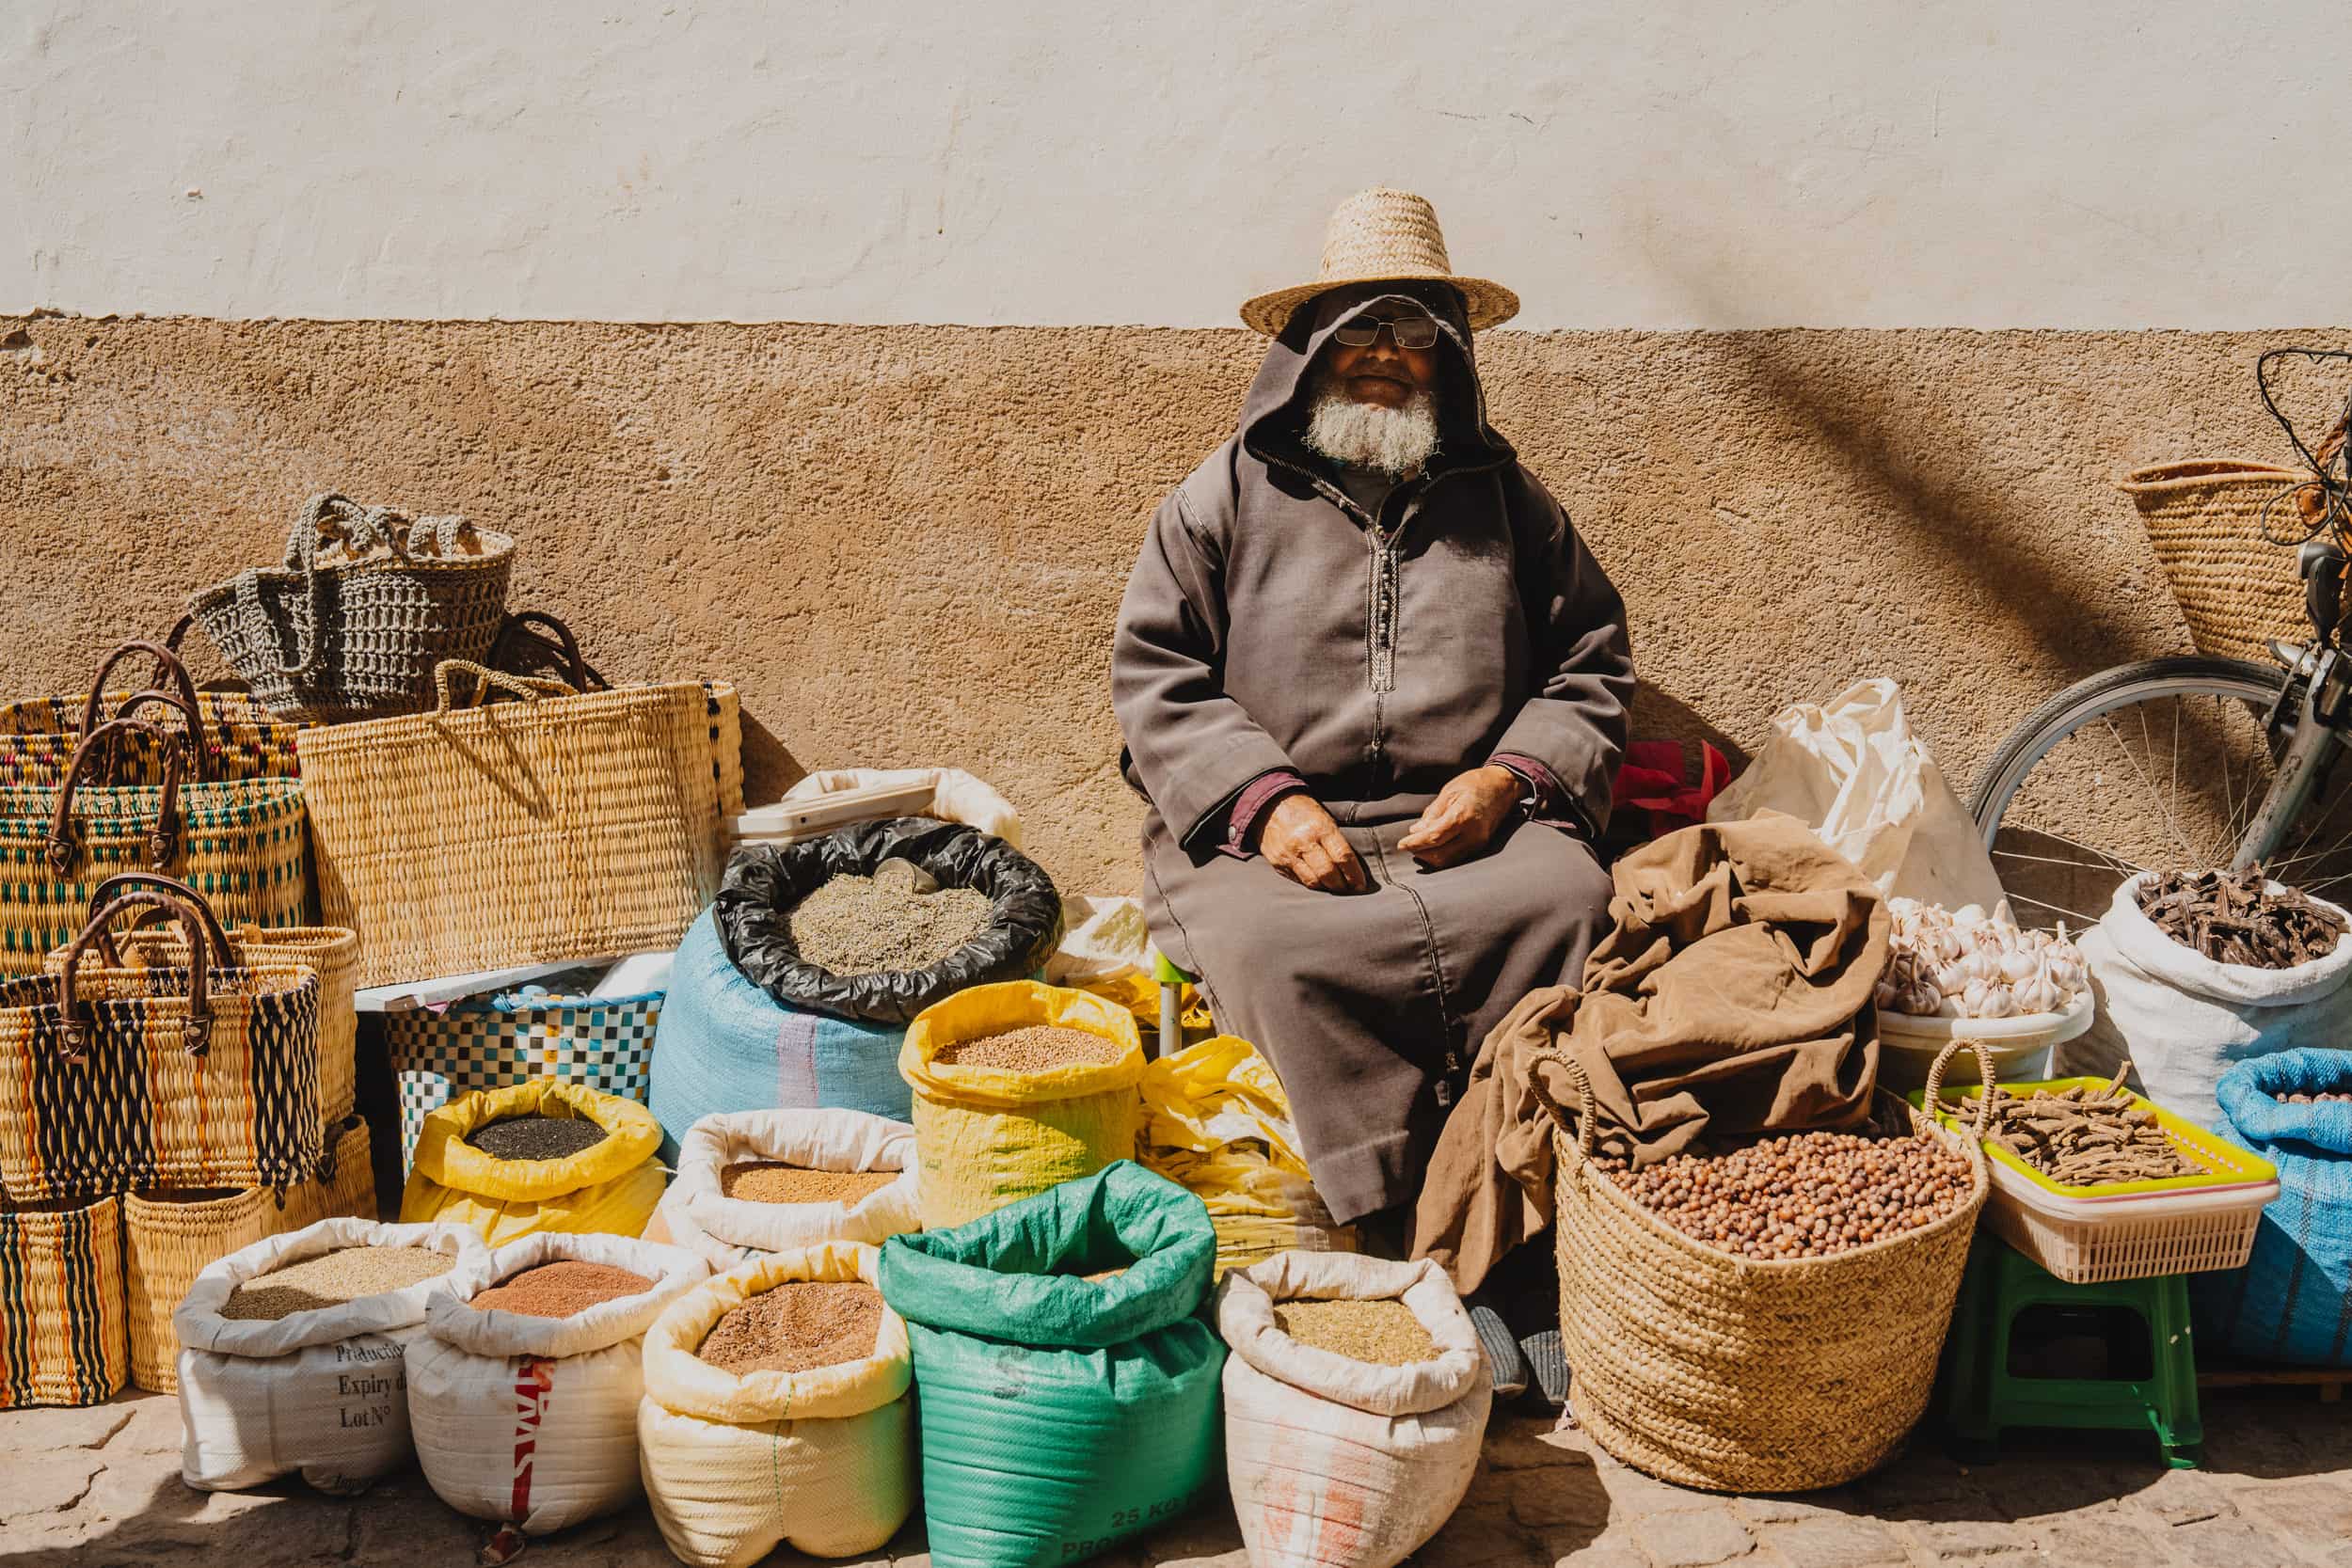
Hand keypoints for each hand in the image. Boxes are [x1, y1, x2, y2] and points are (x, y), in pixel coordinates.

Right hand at [1256, 793, 1369, 892]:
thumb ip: (1336, 840)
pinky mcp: (1277, 863)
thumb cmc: (1303, 811)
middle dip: (1341, 885)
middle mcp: (1303, 842)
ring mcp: (1288, 854)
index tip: (1360, 884)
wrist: (1269, 805)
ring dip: (1326, 887)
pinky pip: (1298, 880)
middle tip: (1348, 888)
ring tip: (1333, 886)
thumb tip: (1351, 865)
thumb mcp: (1324, 818)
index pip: (1343, 857)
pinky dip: (1310, 882)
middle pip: (1328, 873)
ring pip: (1312, 881)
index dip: (1354, 874)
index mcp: (1320, 828)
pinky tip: (1317, 880)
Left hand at [1399, 765, 1523, 868]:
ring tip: (1418, 847)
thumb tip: (1416, 831)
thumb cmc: (1476, 783)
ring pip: (1449, 860)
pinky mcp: (1482, 845)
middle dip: (1421, 853)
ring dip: (1431, 857)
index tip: (1401, 844)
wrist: (1504, 785)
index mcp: (1463, 816)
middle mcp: (1473, 834)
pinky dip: (1442, 855)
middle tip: (1408, 846)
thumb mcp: (1449, 792)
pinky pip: (1458, 857)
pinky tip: (1433, 847)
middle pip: (1440, 854)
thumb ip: (1432, 813)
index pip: (1434, 837)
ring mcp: (1479, 842)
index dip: (1415, 843)